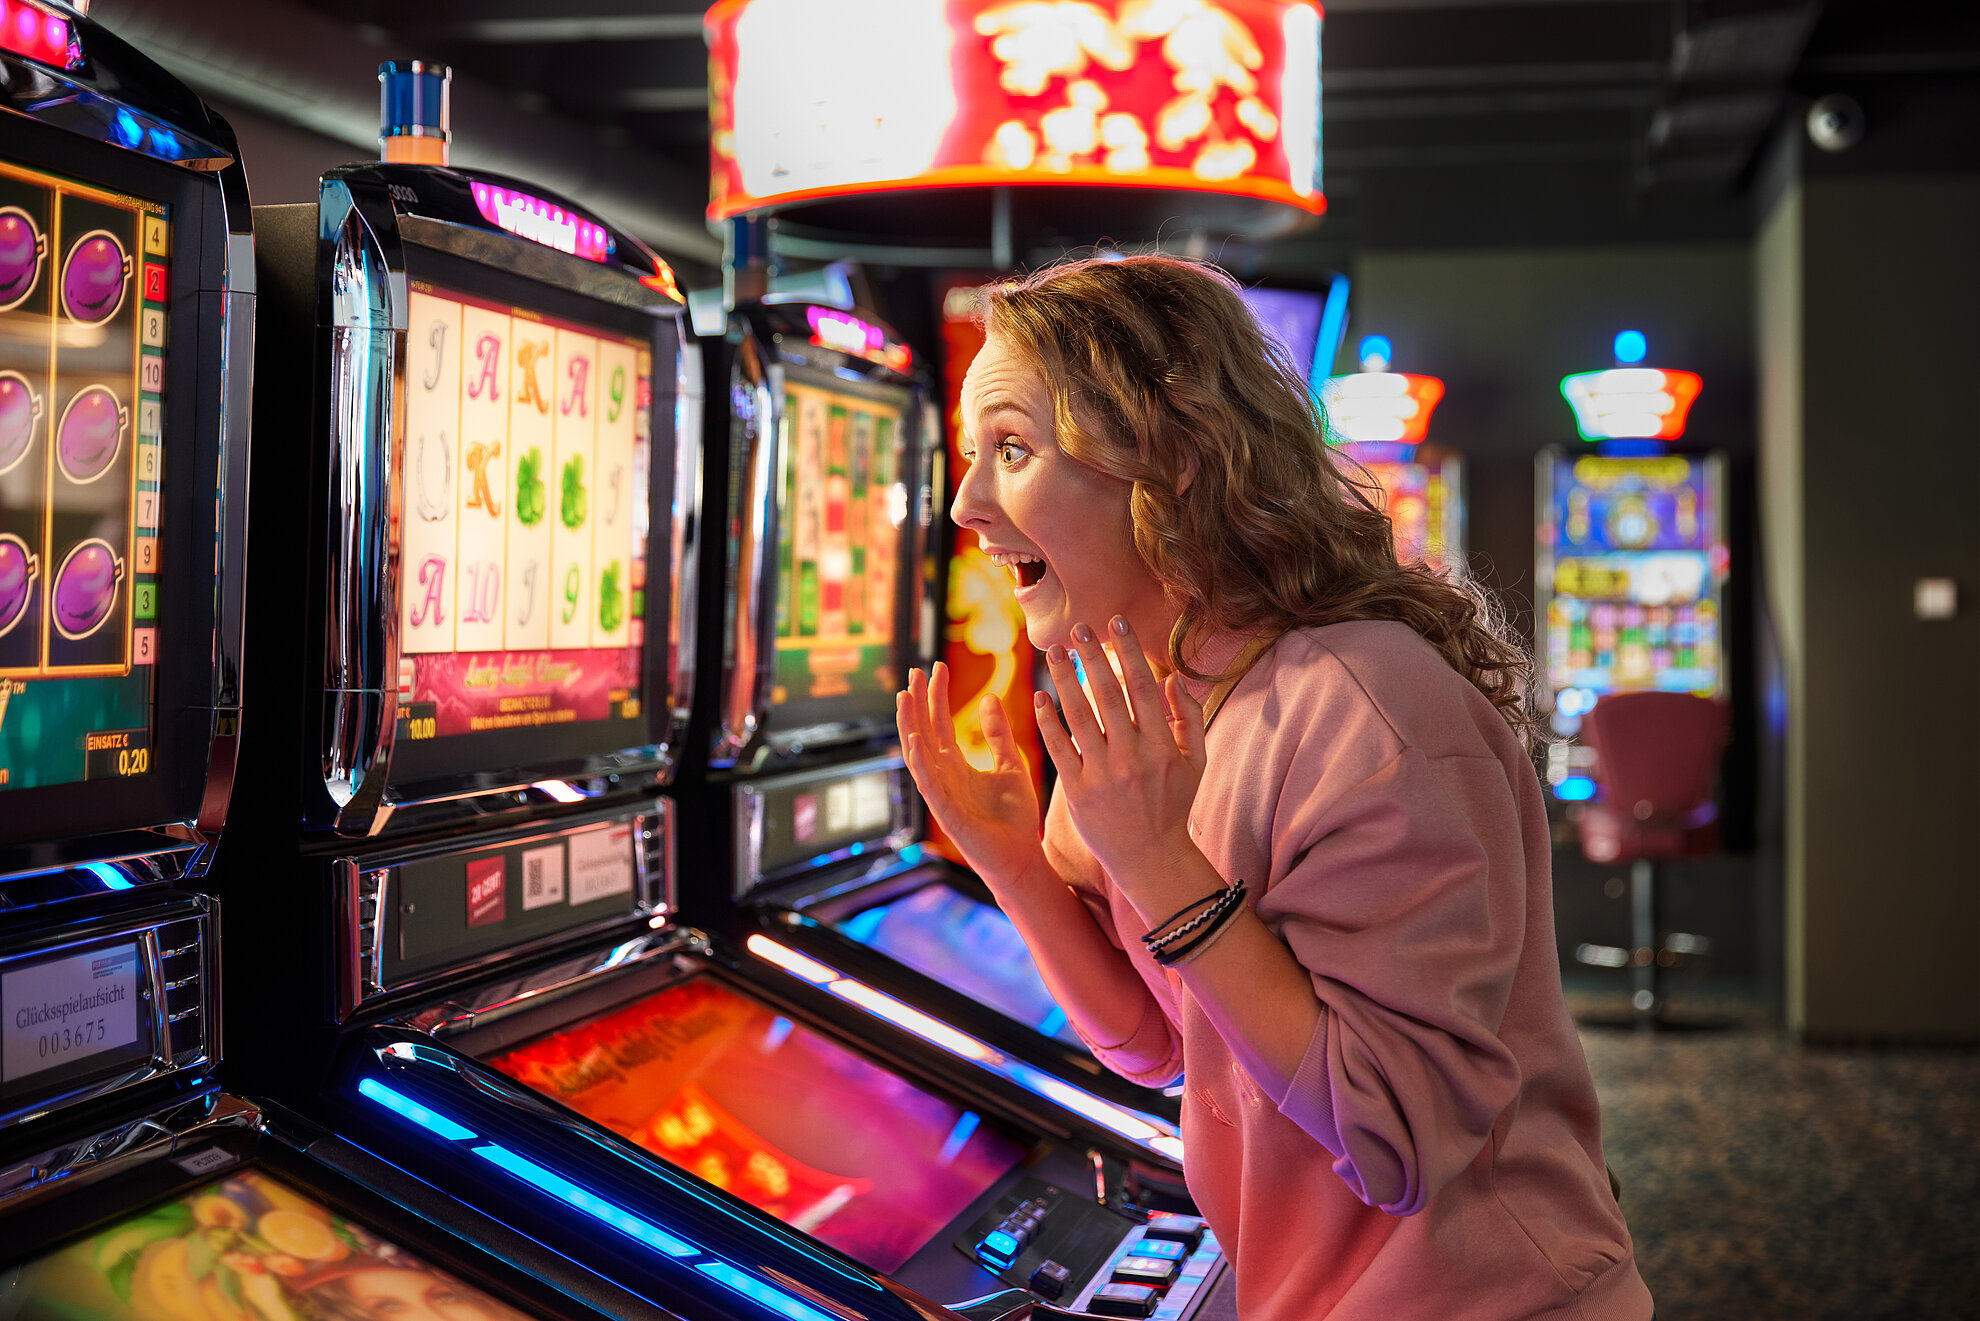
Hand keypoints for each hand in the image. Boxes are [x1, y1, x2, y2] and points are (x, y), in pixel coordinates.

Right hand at [898, 663, 1046, 887]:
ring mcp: (942, 796)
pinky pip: (930, 785)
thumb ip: (998, 735)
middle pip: (923, 734)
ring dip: (910, 726)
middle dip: (917, 703)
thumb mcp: (1011, 765)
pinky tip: (914, 740)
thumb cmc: (1016, 818)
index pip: (939, 724)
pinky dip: (921, 763)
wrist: (1024, 857)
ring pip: (918, 755)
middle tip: (914, 671)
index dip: (936, 696)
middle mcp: (944, 778)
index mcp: (956, 767)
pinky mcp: (948, 815)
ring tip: (904, 697)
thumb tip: (988, 698)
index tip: (936, 666)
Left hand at [1035, 617, 1206, 892]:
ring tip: (1053, 651)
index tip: (1115, 623)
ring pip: (1080, 716)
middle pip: (1108, 695)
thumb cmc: (1173, 805)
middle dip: (1093, 656)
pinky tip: (1040, 697)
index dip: (1128, 651)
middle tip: (1078, 626)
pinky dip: (1048, 722)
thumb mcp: (1196, 762)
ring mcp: (1103, 774)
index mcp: (1162, 745)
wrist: (1150, 858)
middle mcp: (1132, 756)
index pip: (1142, 687)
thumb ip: (1188, 718)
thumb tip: (1172, 677)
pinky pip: (1061, 749)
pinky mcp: (1079, 792)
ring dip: (1063, 679)